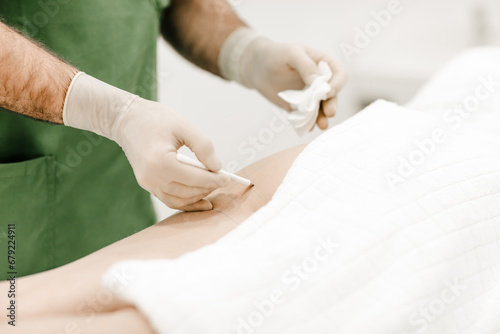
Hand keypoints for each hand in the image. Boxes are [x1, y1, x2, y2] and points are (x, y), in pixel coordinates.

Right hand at [63, 73, 228, 210]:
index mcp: (161, 162)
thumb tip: (217, 167)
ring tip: (214, 188)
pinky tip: (202, 200)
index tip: (228, 178)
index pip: (195, 178)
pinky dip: (186, 202)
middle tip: (224, 180)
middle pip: (188, 191)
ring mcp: (147, 183)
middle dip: (209, 188)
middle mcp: (152, 177)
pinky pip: (170, 199)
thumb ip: (203, 146)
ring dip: (199, 196)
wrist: (126, 119)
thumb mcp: (183, 126)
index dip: (214, 180)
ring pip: (180, 199)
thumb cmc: (155, 119)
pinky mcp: (147, 185)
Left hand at [219, 28, 346, 129]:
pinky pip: (306, 117)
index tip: (328, 91)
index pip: (339, 75)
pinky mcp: (299, 107)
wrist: (257, 67)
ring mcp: (310, 95)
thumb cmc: (275, 55)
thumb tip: (318, 84)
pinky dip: (307, 122)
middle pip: (333, 95)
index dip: (336, 84)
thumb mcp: (291, 53)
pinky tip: (307, 127)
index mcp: (323, 64)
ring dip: (322, 117)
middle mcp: (320, 81)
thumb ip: (306, 66)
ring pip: (321, 109)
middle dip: (332, 104)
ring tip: (321, 125)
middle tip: (329, 113)